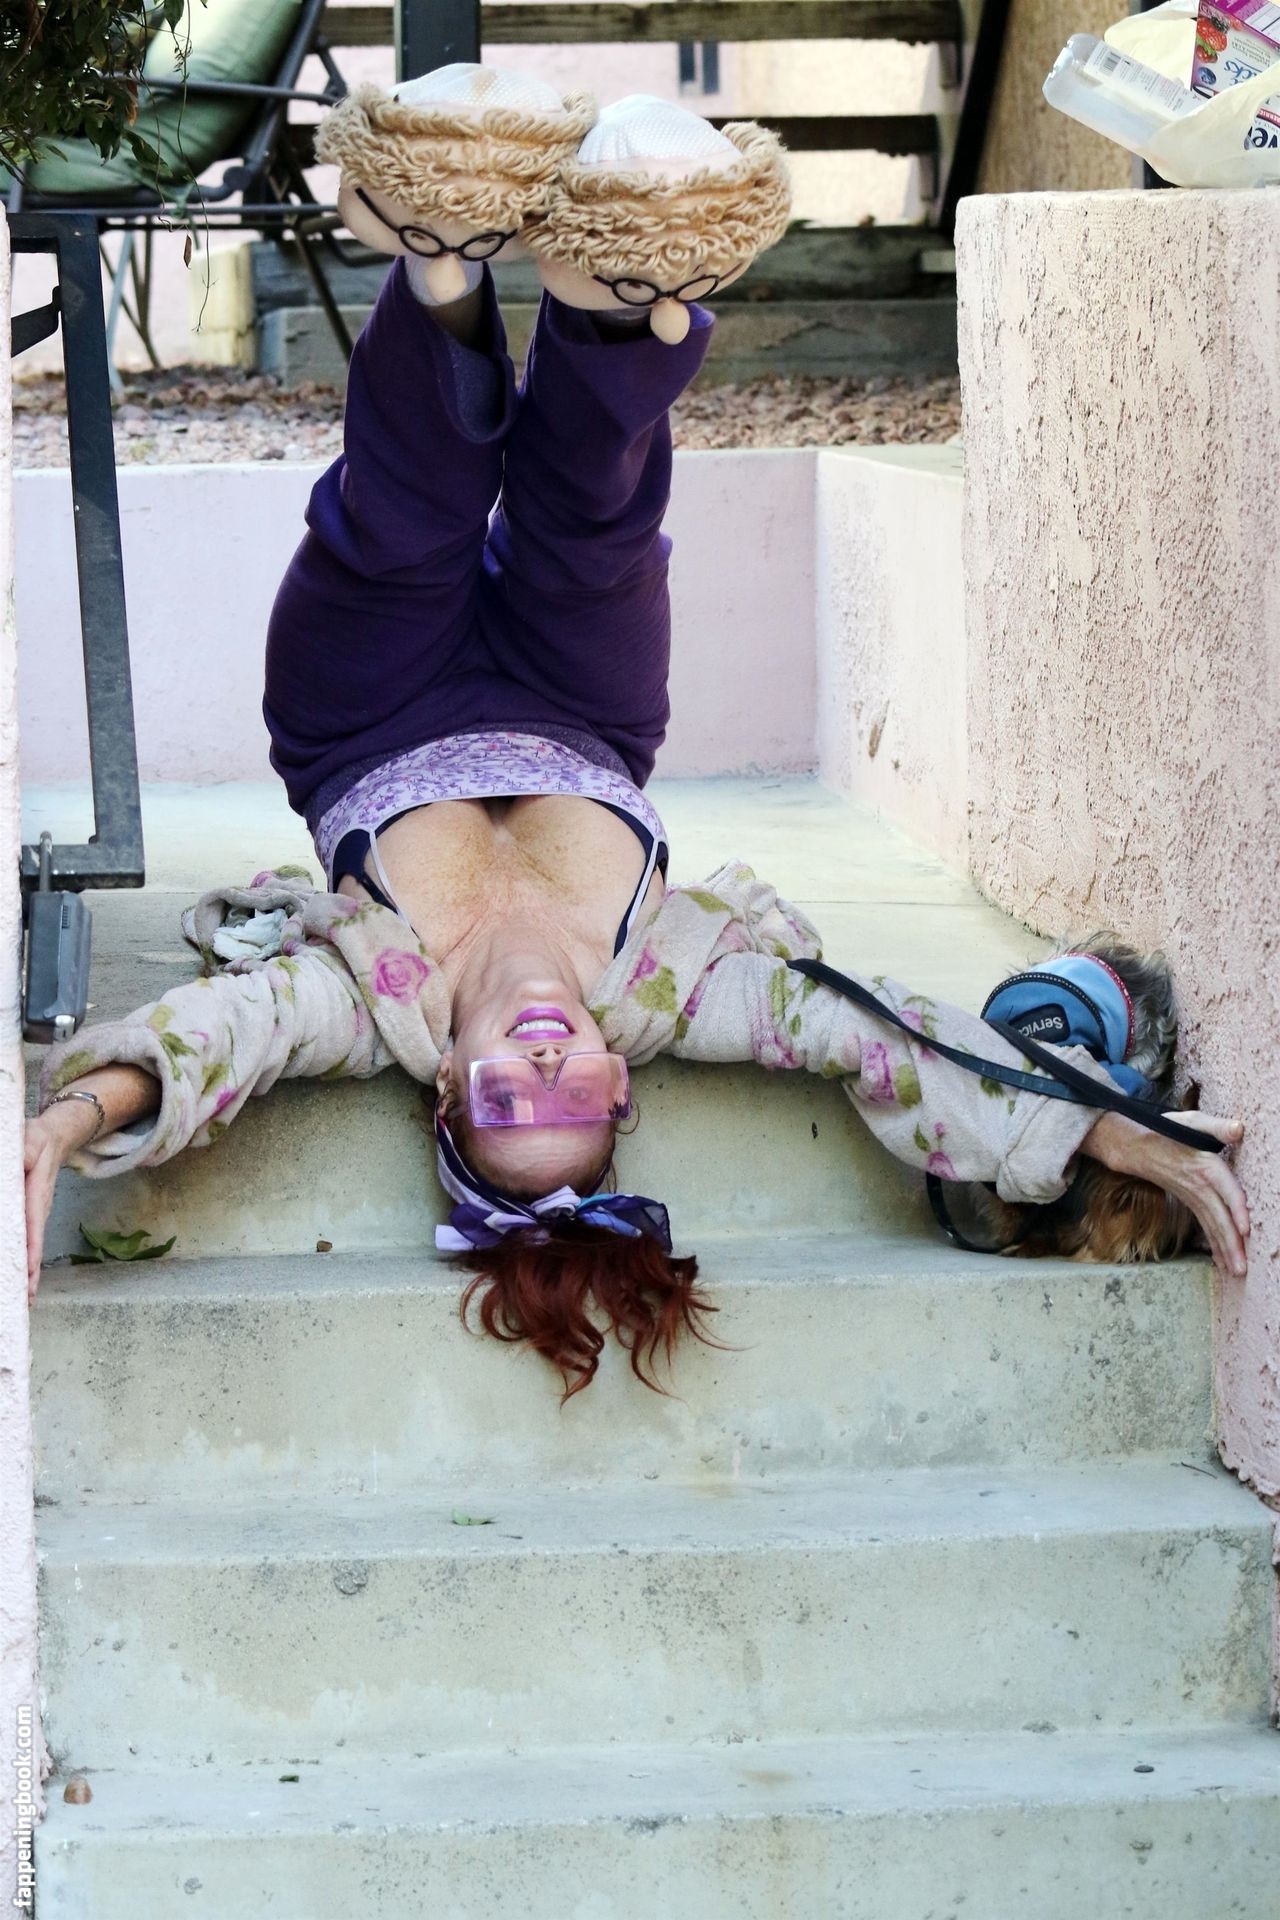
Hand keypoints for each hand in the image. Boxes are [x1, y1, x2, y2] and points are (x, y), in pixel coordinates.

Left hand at [23, 1103, 97, 1301]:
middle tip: (24, 1300)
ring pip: (30, 1248)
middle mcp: (38, 1212)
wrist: (52, 1138)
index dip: (30, 1255)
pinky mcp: (27, 1217)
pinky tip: (18, 1277)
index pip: (33, 1230)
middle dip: (29, 1275)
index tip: (28, 1276)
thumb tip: (20, 1163)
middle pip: (33, 1248)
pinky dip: (22, 1261)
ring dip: (26, 1273)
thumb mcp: (31, 1140)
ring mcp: (34, 1216)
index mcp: (37, 1197)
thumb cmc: (37, 1140)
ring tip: (22, 1298)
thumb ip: (26, 1152)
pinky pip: (25, 1242)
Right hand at [1085, 1109, 1248, 1278]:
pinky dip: (1214, 1246)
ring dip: (1224, 1251)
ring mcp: (1194, 1198)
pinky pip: (1205, 1227)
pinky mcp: (1191, 1204)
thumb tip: (1239, 1129)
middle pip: (1218, 1217)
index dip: (1235, 1208)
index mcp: (1205, 1166)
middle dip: (1231, 1243)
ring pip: (1212, 1226)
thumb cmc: (1169, 1131)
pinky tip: (1222, 1263)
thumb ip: (1218, 1126)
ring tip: (1237, 1272)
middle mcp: (1200, 1186)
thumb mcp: (1192, 1122)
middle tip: (1241, 1268)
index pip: (1224, 1189)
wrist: (1137, 1147)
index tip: (1244, 1229)